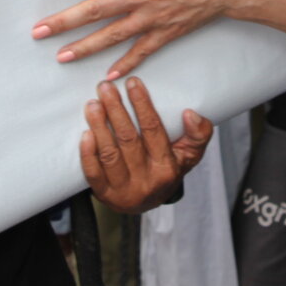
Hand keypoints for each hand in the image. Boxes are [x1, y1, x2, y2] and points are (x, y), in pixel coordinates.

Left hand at [31, 0, 248, 78]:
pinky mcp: (167, 32)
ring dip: (84, 47)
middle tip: (36, 32)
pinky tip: (108, 76)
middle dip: (62, 22)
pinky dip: (125, 64)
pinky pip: (142, 51)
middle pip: (93, 10)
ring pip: (111, 36)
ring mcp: (152, 18)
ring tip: (60, 57)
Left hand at [82, 77, 212, 213]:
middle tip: (105, 87)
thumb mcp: (189, 154)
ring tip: (93, 104)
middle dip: (115, 110)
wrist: (148, 202)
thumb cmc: (167, 170)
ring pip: (109, 154)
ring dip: (99, 126)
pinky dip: (88, 153)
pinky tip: (85, 133)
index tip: (132, 83)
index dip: (142, 105)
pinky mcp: (105, 196)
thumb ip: (199, 133)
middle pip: (128, 140)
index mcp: (167, 168)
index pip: (153, 130)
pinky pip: (93, 174)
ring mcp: (124, 190)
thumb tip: (190, 114)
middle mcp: (146, 180)